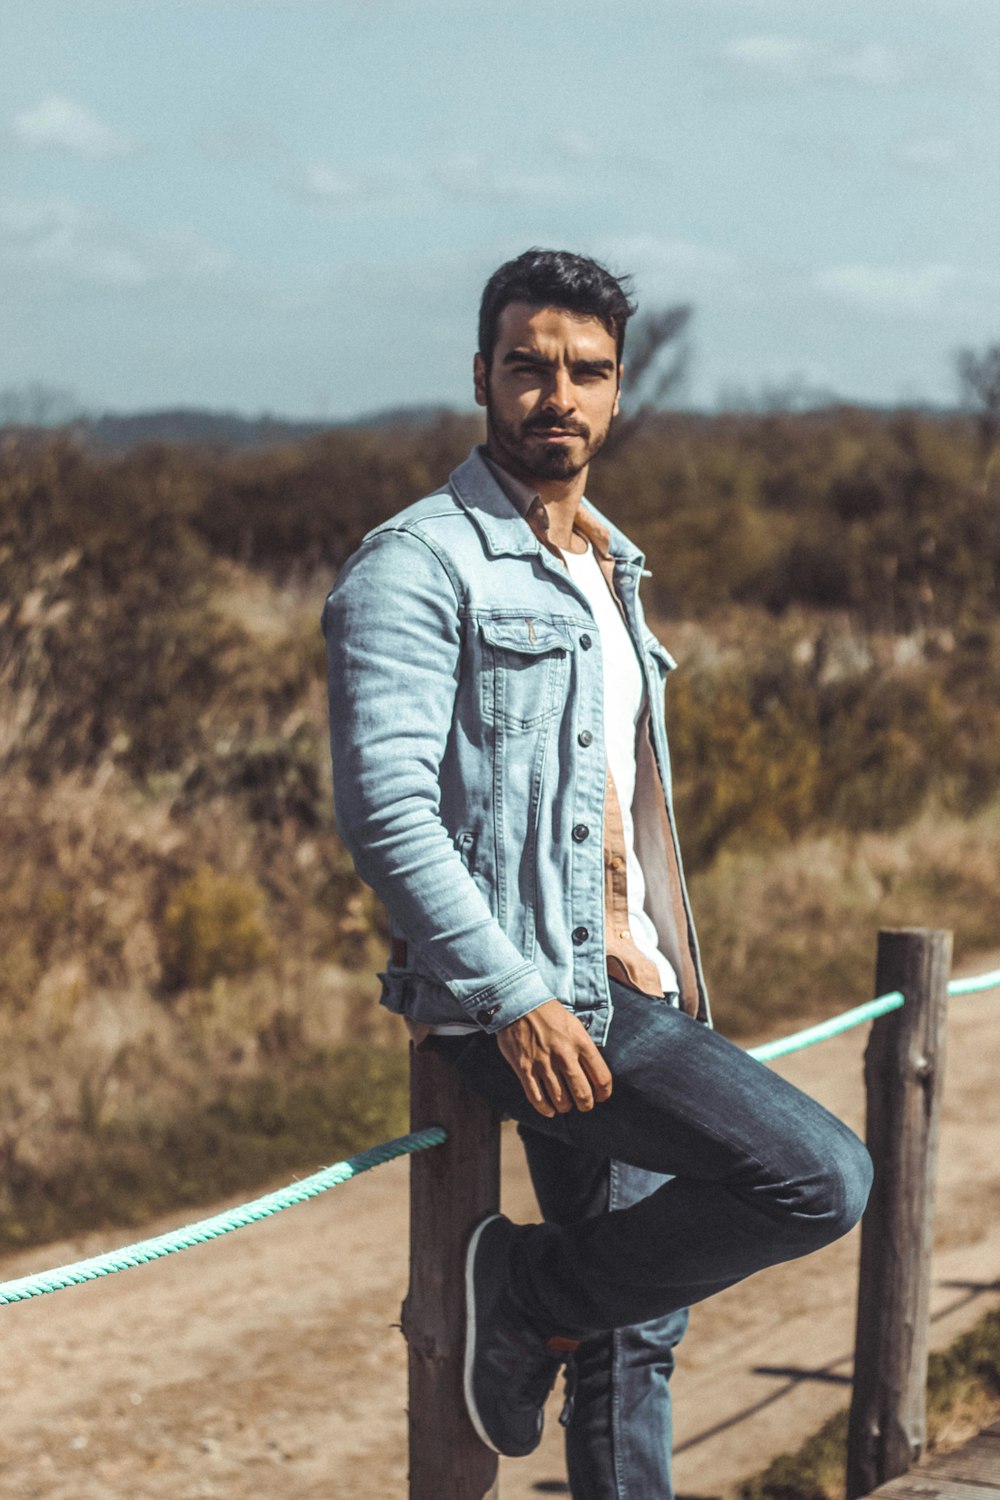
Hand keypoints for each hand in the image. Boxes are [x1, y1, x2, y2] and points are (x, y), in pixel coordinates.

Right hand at [495, 1000, 612, 1118]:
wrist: (520, 1003)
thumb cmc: (550, 1014)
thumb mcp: (575, 1025)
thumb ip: (584, 1049)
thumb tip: (593, 1073)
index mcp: (581, 1042)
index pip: (601, 1078)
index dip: (604, 1093)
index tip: (601, 1097)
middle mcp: (564, 1055)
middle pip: (582, 1094)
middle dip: (585, 1105)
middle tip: (583, 1105)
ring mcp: (543, 1063)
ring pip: (560, 1099)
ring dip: (565, 1106)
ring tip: (565, 1105)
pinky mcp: (525, 1069)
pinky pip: (537, 1098)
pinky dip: (545, 1109)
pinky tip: (549, 1110)